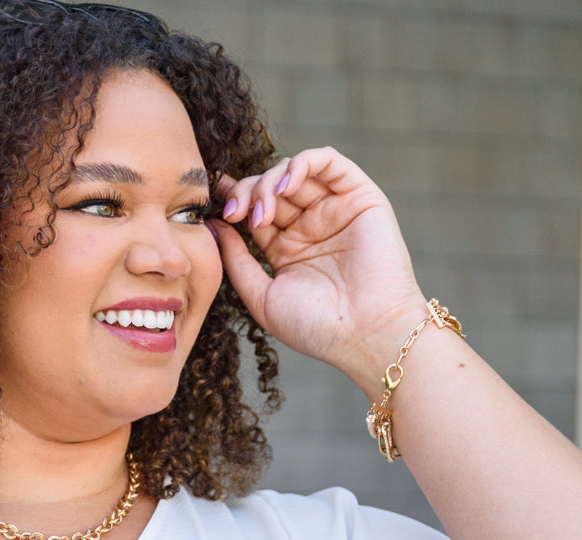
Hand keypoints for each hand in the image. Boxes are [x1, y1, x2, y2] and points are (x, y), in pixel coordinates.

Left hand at [213, 148, 428, 392]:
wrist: (365, 334)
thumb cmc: (316, 327)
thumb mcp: (262, 297)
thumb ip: (237, 261)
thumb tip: (215, 225)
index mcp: (287, 249)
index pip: (255, 211)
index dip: (234, 202)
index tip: (216, 208)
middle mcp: (311, 226)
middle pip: (270, 187)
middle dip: (247, 192)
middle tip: (237, 213)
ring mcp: (334, 209)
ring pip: (295, 171)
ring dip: (270, 181)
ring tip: (264, 210)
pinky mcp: (360, 197)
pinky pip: (329, 162)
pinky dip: (303, 163)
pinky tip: (286, 184)